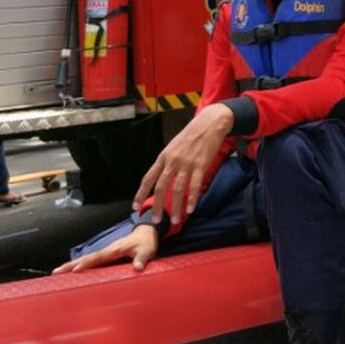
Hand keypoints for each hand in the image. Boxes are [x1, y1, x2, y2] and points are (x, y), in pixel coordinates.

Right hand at [52, 223, 158, 273]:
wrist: (147, 232)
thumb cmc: (146, 242)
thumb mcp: (147, 250)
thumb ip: (142, 258)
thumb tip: (138, 268)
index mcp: (115, 249)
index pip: (98, 257)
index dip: (87, 263)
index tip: (75, 270)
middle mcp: (108, 250)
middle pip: (87, 258)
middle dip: (71, 264)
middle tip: (56, 272)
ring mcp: (106, 252)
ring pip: (87, 259)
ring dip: (72, 265)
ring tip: (57, 273)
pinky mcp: (107, 255)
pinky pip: (92, 261)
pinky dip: (80, 266)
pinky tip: (72, 272)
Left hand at [134, 103, 232, 223]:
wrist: (208, 123)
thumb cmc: (192, 135)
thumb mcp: (174, 146)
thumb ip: (167, 161)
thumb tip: (161, 176)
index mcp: (164, 157)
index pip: (148, 178)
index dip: (141, 193)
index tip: (136, 206)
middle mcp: (172, 161)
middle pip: (161, 187)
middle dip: (157, 206)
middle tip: (156, 220)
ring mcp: (186, 163)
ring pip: (177, 189)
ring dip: (176, 207)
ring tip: (176, 219)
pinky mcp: (200, 165)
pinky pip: (194, 185)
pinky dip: (192, 198)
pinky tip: (191, 208)